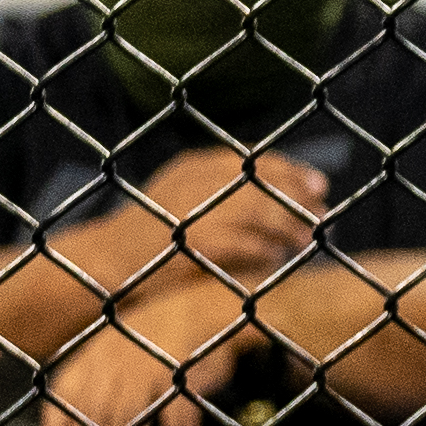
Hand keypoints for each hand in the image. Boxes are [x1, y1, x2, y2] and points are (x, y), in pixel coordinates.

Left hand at [39, 278, 262, 425]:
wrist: (207, 308)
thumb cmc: (160, 339)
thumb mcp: (116, 353)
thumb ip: (94, 390)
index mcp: (92, 356)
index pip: (61, 402)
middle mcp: (111, 362)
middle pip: (91, 423)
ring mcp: (144, 369)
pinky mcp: (178, 376)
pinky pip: (173, 423)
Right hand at [127, 144, 326, 288]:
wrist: (101, 265)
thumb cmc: (147, 237)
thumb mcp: (178, 196)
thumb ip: (218, 188)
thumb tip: (278, 190)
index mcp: (191, 166)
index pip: (253, 159)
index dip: (290, 171)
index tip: (318, 184)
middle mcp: (193, 183)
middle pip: (262, 183)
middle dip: (298, 198)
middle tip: (323, 214)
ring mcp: (192, 212)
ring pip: (258, 212)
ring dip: (288, 226)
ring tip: (306, 240)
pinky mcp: (193, 245)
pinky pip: (243, 244)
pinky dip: (264, 251)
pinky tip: (276, 259)